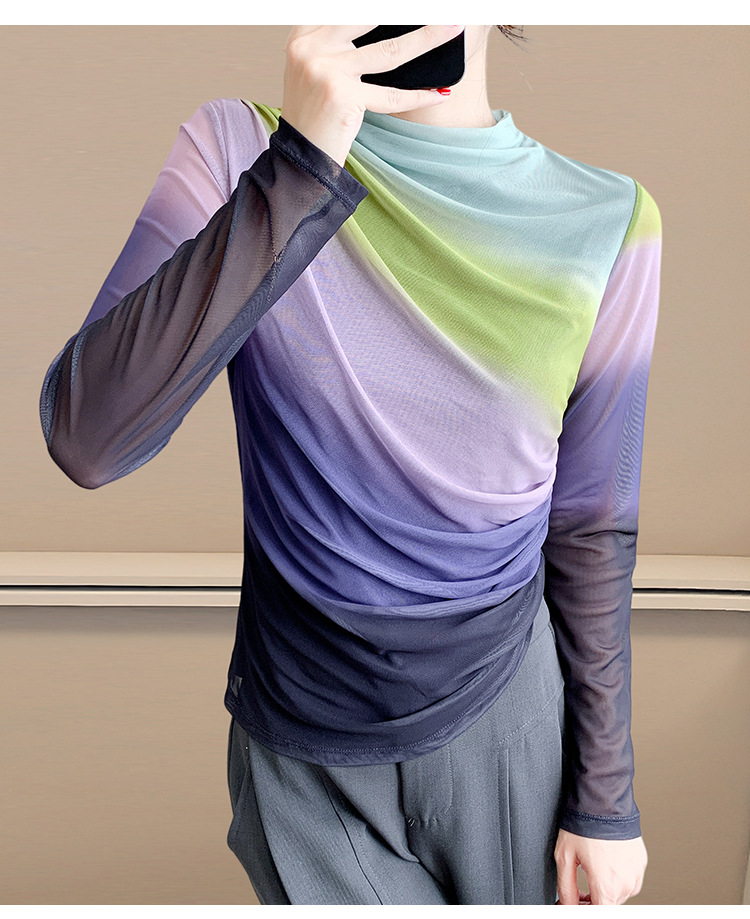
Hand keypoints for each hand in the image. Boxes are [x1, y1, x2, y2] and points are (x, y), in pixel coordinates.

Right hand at [281, 25, 462, 165]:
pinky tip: (440, 92)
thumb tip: (383, 24)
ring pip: (389, 51)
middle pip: (370, 18)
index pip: (346, 8)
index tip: (410, 3)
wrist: (300, 159)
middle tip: (442, 9)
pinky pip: (390, 95)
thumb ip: (336, 44)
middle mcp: (310, 49)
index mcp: (302, 37)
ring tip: (453, 28)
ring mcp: (325, 71)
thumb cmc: (313, 117)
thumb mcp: (314, 72)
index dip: (380, 8)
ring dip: (427, 38)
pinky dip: (418, 96)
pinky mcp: (341, 97)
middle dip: (409, 12)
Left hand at [554, 828, 647, 904]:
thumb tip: (567, 904)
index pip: (600, 913)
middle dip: (593, 900)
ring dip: (605, 887)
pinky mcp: (641, 862)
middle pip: (608, 903)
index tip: (577, 903)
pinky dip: (617, 876)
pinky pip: (629, 879)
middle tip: (578, 889)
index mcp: (607, 886)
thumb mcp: (565, 857)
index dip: (585, 909)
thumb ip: (566, 888)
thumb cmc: (583, 825)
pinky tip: (605, 861)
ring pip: (619, 893)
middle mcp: (625, 884)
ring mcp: (636, 873)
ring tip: (590, 870)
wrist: (603, 801)